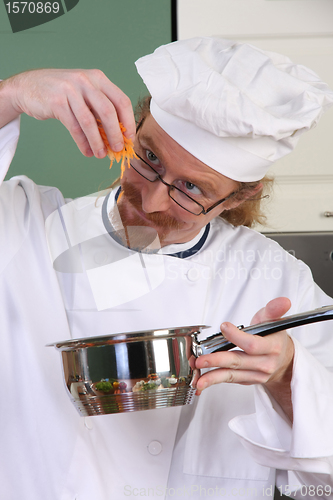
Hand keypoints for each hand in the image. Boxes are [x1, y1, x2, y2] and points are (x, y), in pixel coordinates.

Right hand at [0, 69, 135, 157]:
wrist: (28, 86)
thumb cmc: (61, 93)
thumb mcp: (85, 94)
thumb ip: (100, 110)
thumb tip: (118, 136)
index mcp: (98, 78)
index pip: (121, 101)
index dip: (128, 122)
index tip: (130, 138)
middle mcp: (86, 81)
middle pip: (108, 112)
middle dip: (115, 134)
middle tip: (118, 149)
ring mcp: (70, 90)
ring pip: (90, 122)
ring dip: (98, 142)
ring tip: (100, 154)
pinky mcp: (56, 102)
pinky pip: (74, 127)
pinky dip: (82, 142)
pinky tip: (86, 151)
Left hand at [195, 297, 294, 418]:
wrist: (284, 360)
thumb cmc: (274, 337)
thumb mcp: (274, 320)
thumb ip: (274, 310)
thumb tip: (284, 301)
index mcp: (272, 347)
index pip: (253, 345)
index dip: (237, 336)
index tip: (224, 327)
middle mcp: (265, 364)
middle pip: (238, 361)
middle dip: (217, 360)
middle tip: (200, 359)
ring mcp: (256, 375)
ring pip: (232, 374)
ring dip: (212, 376)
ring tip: (198, 378)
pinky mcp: (247, 381)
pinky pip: (229, 380)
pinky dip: (214, 380)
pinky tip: (202, 382)